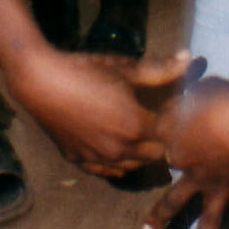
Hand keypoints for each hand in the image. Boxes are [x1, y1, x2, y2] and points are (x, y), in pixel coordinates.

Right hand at [9, 49, 188, 177]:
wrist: (40, 82)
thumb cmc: (83, 71)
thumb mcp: (124, 69)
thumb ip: (160, 69)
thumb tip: (188, 58)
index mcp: (136, 127)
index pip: (170, 134)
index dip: (175, 123)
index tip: (173, 111)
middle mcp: (120, 150)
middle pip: (155, 155)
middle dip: (161, 141)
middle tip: (159, 124)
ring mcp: (98, 158)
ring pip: (132, 166)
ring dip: (140, 154)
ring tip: (138, 135)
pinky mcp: (78, 160)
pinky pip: (106, 170)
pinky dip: (116, 163)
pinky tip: (116, 150)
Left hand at [142, 77, 228, 228]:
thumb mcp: (204, 88)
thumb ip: (188, 94)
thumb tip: (181, 93)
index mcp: (172, 129)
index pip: (153, 130)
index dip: (150, 127)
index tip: (145, 124)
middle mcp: (180, 158)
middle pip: (158, 165)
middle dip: (145, 168)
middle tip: (131, 175)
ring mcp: (199, 178)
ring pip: (175, 201)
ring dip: (162, 217)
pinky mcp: (220, 193)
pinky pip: (212, 221)